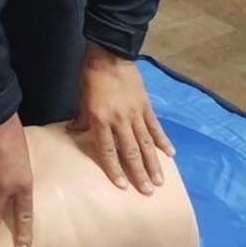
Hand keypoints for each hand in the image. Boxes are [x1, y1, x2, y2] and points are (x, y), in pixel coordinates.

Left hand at [70, 43, 174, 193]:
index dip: (115, 169)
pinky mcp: (146, 106)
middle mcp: (120, 120)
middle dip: (139, 173)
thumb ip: (82, 119)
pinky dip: (163, 140)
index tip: (123, 186)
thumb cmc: (92, 77)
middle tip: (147, 191)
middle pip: (130, 151)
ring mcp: (135, 113)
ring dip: (153, 163)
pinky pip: (155, 126)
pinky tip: (170, 153)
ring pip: (146, 143)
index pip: (108, 150)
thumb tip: (75, 132)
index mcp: (101, 119)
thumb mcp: (82, 99)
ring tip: (160, 180)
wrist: (110, 54)